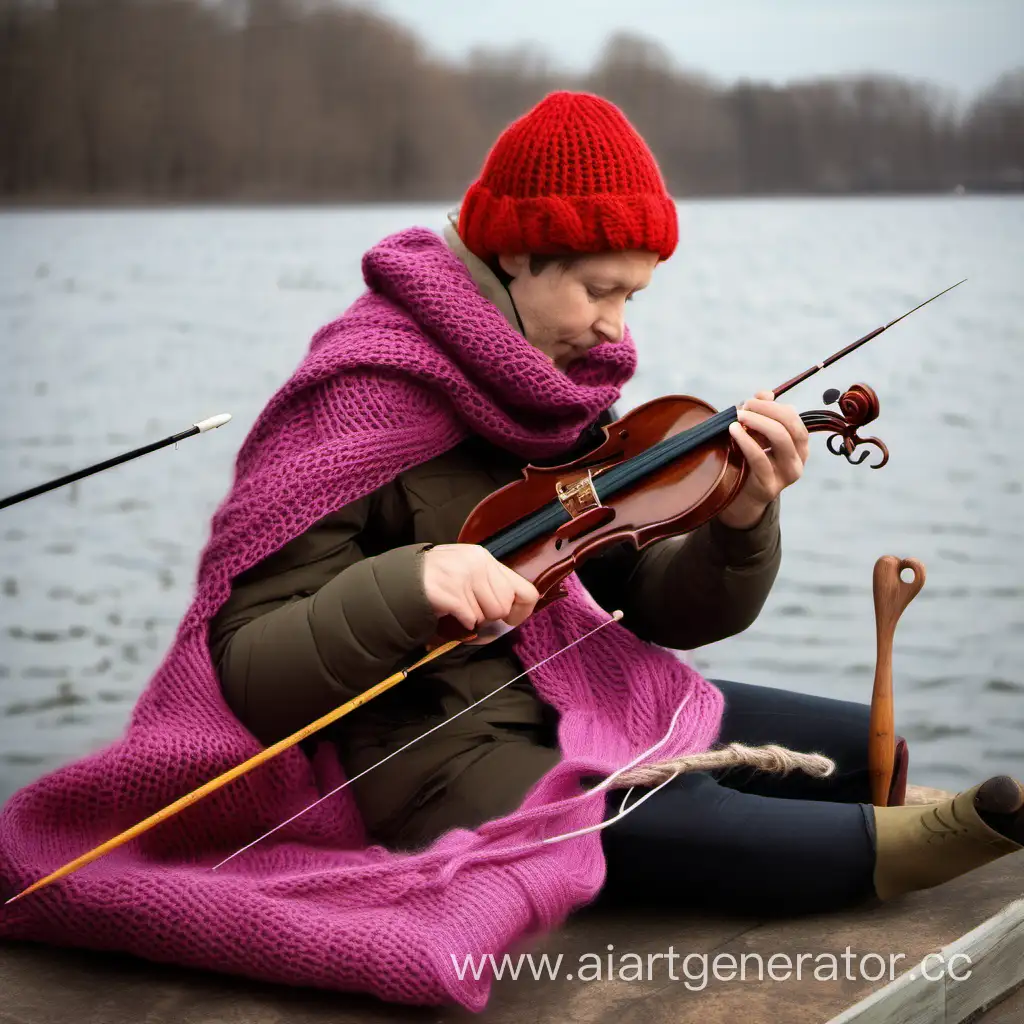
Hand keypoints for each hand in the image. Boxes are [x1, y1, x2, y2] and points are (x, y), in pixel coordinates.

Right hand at [421, 543, 539, 643]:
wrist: (401, 580)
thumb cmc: (437, 580)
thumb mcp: (467, 571)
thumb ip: (491, 583)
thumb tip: (515, 609)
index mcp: (485, 558)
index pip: (525, 590)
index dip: (522, 611)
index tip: (511, 619)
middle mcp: (477, 563)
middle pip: (504, 606)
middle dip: (490, 615)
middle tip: (471, 609)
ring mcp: (463, 576)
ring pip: (487, 615)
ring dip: (473, 618)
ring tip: (458, 607)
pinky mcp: (450, 591)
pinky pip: (470, 619)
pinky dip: (461, 623)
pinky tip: (450, 612)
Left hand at [720, 391, 809, 528]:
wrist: (741, 498)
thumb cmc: (748, 460)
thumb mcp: (755, 434)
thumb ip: (761, 413)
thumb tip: (766, 393)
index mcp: (800, 444)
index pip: (793, 417)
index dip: (772, 406)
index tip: (750, 401)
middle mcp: (799, 458)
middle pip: (791, 425)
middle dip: (766, 411)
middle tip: (743, 407)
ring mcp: (788, 474)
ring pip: (780, 438)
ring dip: (758, 422)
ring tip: (738, 417)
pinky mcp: (771, 486)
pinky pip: (760, 458)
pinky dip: (747, 441)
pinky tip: (734, 431)